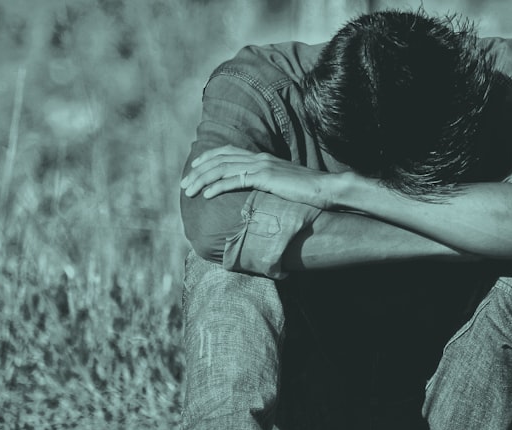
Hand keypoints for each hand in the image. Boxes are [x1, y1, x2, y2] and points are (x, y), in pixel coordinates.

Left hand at [181, 146, 345, 208]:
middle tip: (184, 184)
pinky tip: (206, 195)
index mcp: (263, 158)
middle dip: (199, 172)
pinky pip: (235, 180)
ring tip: (189, 190)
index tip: (194, 169)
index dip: (209, 158)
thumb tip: (261, 193)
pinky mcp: (265, 178)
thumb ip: (271, 185)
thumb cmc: (311, 192)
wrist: (327, 189)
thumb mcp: (286, 186)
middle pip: (220, 160)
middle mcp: (260, 158)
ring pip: (223, 169)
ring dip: (202, 180)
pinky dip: (217, 186)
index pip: (229, 152)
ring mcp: (262, 166)